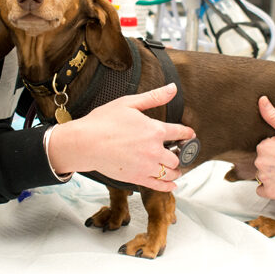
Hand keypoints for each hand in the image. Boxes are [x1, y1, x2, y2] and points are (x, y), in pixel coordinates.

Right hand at [48, 83, 194, 191]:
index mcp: (155, 130)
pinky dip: (168, 185)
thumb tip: (173, 88)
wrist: (85, 143)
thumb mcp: (130, 103)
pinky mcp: (137, 178)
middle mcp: (154, 150)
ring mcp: (147, 166)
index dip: (187, 133)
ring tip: (175, 167)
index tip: (189, 134)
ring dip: (175, 169)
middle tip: (178, 152)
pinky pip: (159, 185)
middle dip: (180, 153)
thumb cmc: (103, 121)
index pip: (180, 132)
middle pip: (177, 156)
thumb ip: (154, 97)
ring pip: (170, 171)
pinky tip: (172, 183)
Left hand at [254, 96, 274, 199]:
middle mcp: (260, 163)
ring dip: (271, 175)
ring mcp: (265, 178)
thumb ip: (272, 115)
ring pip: (262, 176)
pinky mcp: (269, 192)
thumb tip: (261, 99)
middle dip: (272, 162)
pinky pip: (262, 190)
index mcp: (263, 147)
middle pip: (262, 162)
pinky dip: (270, 188)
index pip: (263, 149)